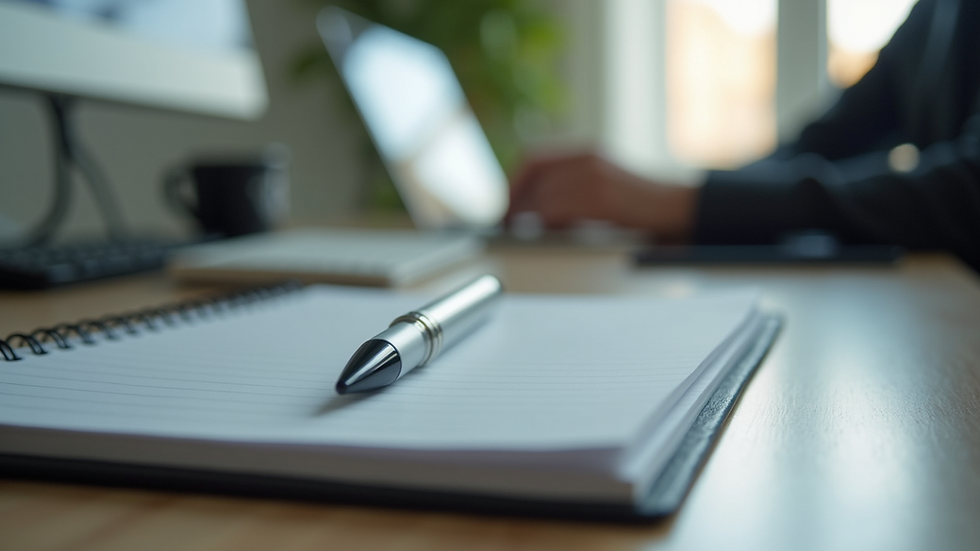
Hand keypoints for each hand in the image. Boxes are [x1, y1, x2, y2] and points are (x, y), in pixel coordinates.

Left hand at [507, 153, 699, 239]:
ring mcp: (595, 176)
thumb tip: (531, 209)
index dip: (514, 183)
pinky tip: (542, 234)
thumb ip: (572, 187)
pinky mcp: (602, 198)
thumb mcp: (604, 185)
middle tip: (504, 225)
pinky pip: (558, 210)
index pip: (534, 159)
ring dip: (526, 217)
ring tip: (518, 233)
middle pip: (533, 176)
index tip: (504, 205)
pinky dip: (543, 223)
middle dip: (514, 202)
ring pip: (542, 195)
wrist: (681, 210)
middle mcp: (588, 158)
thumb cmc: (641, 207)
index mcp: (586, 152)